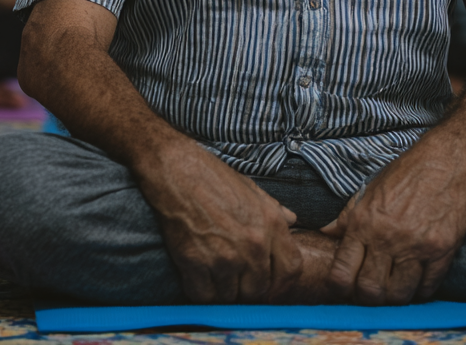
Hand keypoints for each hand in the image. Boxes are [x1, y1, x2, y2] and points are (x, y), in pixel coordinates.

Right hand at [138, 142, 302, 302]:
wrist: (173, 168)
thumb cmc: (210, 174)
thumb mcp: (250, 187)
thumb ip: (274, 208)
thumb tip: (291, 219)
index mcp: (270, 224)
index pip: (290, 270)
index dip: (280, 283)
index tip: (268, 284)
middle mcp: (253, 244)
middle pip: (258, 290)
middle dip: (246, 289)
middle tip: (234, 280)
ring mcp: (224, 256)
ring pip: (231, 297)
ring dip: (222, 292)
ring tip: (213, 276)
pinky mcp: (195, 261)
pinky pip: (204, 296)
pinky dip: (200, 292)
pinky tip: (197, 278)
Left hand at [322, 138, 465, 303]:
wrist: (441, 166)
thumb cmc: (400, 177)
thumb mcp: (366, 192)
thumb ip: (345, 218)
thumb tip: (323, 232)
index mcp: (362, 223)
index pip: (342, 270)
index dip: (339, 286)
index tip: (343, 287)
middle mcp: (386, 238)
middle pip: (371, 289)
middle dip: (367, 297)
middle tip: (370, 292)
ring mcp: (415, 247)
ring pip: (399, 293)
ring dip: (394, 296)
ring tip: (393, 288)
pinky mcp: (440, 252)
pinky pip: (428, 287)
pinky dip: (420, 291)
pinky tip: (415, 282)